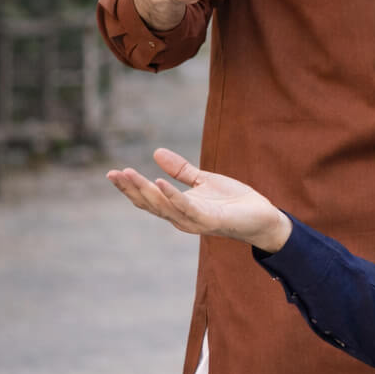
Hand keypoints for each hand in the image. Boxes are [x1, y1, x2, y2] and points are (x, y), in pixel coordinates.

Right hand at [106, 149, 291, 251]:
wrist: (262, 217)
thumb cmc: (233, 201)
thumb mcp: (203, 180)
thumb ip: (180, 170)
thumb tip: (156, 152)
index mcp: (178, 208)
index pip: (147, 198)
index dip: (130, 187)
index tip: (112, 173)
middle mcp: (181, 217)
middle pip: (149, 204)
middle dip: (130, 189)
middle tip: (113, 173)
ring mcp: (194, 220)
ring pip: (162, 206)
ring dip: (144, 191)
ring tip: (128, 174)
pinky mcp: (209, 220)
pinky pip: (186, 207)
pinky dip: (171, 195)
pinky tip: (159, 182)